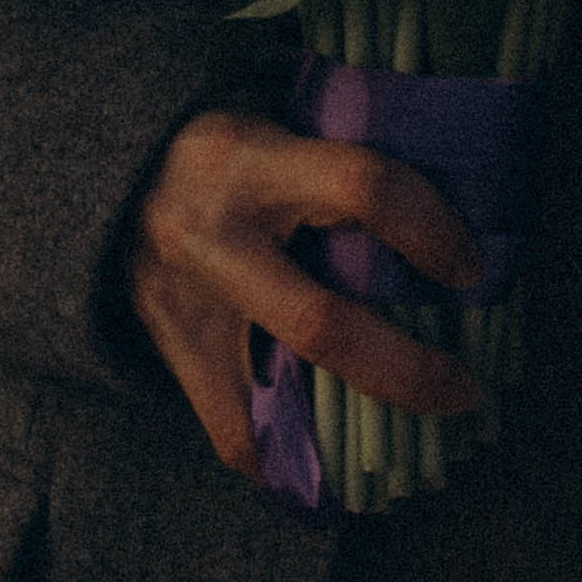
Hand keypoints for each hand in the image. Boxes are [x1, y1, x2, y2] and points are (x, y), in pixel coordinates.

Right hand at [129, 108, 482, 480]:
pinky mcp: (169, 353)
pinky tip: (334, 462)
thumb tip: (455, 182)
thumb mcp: (278, 118)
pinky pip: (231, 431)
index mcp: (253, 160)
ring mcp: (184, 306)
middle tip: (465, 389)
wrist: (111, 167)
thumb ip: (343, 156)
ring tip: (410, 441)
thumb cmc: (225, 140)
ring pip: (271, 399)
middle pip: (321, 325)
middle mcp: (214, 237)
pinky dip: (286, 457)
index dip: (427, 227)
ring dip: (348, 433)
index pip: (361, 187)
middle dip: (405, 370)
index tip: (469, 265)